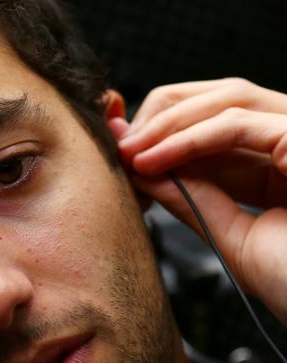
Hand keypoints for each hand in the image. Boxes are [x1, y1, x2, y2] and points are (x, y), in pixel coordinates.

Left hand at [112, 78, 286, 324]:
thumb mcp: (230, 236)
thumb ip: (192, 199)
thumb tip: (142, 171)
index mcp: (276, 160)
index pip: (214, 121)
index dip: (165, 129)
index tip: (125, 154)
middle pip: (219, 97)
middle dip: (161, 117)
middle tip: (120, 148)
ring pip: (227, 100)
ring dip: (167, 124)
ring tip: (130, 154)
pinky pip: (238, 123)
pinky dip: (189, 138)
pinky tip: (154, 160)